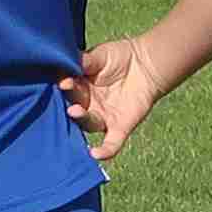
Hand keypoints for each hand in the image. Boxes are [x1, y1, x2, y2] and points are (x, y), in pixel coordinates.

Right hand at [65, 34, 166, 159]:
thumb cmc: (119, 57)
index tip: (64, 83)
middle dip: (71, 106)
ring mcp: (103, 118)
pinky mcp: (120, 127)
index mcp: (79, 89)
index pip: (68, 91)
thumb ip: (85, 61)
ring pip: (88, 124)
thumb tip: (68, 63)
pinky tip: (96, 155)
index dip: (65, 87)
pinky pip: (111, 143)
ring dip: (82, 120)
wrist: (146, 63)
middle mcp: (87, 106)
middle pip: (74, 110)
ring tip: (75, 112)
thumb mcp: (99, 55)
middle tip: (69, 103)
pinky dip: (105, 150)